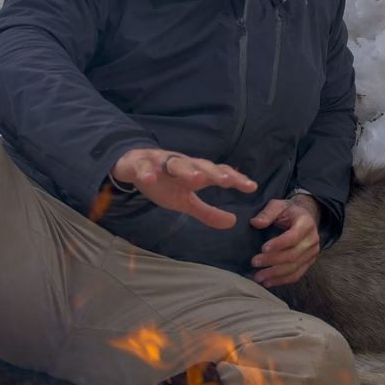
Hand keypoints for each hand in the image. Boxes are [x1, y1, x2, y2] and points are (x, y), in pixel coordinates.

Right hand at [112, 148, 256, 229]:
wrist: (132, 166)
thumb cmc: (164, 182)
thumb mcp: (185, 201)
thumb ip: (207, 212)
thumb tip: (233, 222)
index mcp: (195, 172)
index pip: (218, 174)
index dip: (234, 179)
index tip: (251, 186)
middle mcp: (182, 164)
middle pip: (200, 166)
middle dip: (213, 172)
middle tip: (227, 180)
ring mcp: (161, 162)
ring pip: (175, 164)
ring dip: (187, 170)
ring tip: (198, 178)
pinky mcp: (140, 164)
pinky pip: (144, 167)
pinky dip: (147, 172)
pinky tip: (150, 179)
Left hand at [248, 194, 321, 287]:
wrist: (305, 216)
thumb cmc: (289, 211)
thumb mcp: (278, 205)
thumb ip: (267, 213)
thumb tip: (255, 223)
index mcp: (306, 223)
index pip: (293, 237)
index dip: (278, 244)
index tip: (262, 248)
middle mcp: (312, 239)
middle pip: (293, 255)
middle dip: (272, 261)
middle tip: (254, 263)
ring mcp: (312, 252)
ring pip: (294, 267)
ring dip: (275, 274)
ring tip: (258, 277)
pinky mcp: (309, 262)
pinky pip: (297, 274)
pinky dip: (282, 280)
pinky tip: (268, 283)